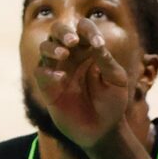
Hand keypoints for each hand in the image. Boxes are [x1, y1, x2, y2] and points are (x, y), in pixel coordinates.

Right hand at [34, 19, 131, 151]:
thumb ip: (107, 61)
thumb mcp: (116, 81)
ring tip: (64, 54)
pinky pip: (41, 71)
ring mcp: (57, 68)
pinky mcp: (47, 85)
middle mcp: (70, 55)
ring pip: (45, 46)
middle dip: (63, 32)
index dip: (89, 31)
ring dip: (52, 47)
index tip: (97, 44)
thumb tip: (97, 43)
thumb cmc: (112, 102)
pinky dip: (48, 71)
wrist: (103, 130)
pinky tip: (60, 77)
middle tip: (72, 41)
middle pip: (58, 31)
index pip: (83, 28)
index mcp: (88, 49)